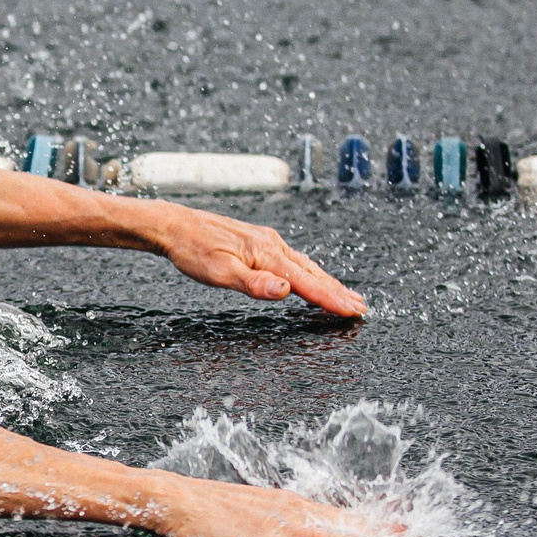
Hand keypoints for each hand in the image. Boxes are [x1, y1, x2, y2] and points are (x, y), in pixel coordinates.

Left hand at [149, 205, 366, 317]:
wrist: (176, 225)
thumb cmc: (194, 250)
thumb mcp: (220, 273)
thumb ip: (254, 284)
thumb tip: (285, 291)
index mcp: (268, 254)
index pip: (307, 283)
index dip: (331, 299)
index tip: (352, 310)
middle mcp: (273, 245)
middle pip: (313, 273)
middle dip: (337, 291)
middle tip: (360, 307)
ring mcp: (267, 241)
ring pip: (305, 265)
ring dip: (327, 281)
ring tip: (345, 294)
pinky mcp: (260, 241)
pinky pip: (293, 259)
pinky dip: (309, 271)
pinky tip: (310, 275)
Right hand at [154, 475, 402, 536]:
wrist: (171, 498)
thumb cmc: (196, 510)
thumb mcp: (236, 518)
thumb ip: (261, 528)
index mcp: (283, 504)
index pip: (335, 512)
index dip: (367, 519)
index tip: (396, 523)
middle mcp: (289, 505)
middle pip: (346, 516)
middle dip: (382, 524)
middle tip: (416, 529)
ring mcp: (281, 516)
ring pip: (338, 524)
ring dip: (371, 531)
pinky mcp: (270, 530)